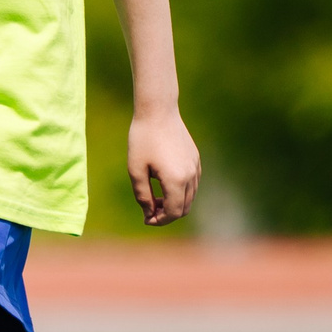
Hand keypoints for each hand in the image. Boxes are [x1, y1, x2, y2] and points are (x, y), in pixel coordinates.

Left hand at [127, 106, 201, 226]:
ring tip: (155, 198)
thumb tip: (149, 214)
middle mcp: (191, 176)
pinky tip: (164, 185)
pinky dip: (181, 192)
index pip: (172, 212)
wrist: (158, 111)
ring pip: (190, 197)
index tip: (145, 219)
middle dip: (167, 215)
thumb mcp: (136, 170)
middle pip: (184, 208)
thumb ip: (143, 196)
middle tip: (149, 211)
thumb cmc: (142, 139)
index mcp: (176, 180)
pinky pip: (193, 184)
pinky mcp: (196, 159)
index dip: (159, 220)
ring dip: (175, 204)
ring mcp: (196, 167)